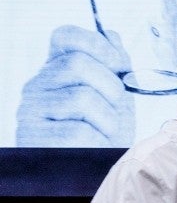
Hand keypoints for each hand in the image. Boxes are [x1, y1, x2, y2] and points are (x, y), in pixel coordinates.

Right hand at [16, 25, 135, 145]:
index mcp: (57, 69)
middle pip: (77, 64)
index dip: (97, 45)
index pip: (66, 36)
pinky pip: (78, 130)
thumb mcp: (116, 95)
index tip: (119, 65)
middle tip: (114, 108)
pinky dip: (97, 140)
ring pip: (81, 97)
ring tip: (104, 131)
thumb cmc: (106, 131)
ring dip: (108, 118)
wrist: (99, 168)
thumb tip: (110, 35)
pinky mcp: (33, 137)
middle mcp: (37, 85)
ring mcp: (30, 110)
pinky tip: (92, 145)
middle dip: (110, 87)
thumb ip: (115, 65)